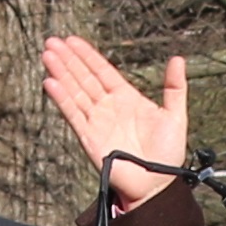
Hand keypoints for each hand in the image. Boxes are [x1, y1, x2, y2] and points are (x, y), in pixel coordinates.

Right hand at [38, 36, 188, 205]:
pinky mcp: (89, 138)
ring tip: (47, 55)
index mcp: (126, 98)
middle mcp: (108, 108)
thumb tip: (178, 58)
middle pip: (84, 78)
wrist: (156, 185)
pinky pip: (74, 115)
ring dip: (61, 74)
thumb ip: (175, 87)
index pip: (102, 71)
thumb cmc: (167, 154)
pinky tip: (50, 83)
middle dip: (68, 60)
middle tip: (52, 41)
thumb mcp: (175, 116)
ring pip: (75, 92)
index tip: (72, 40)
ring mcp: (97, 122)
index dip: (87, 55)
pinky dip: (62, 99)